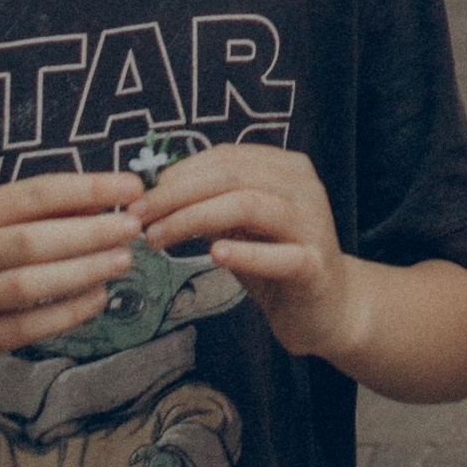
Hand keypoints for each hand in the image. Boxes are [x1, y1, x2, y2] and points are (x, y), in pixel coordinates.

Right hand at [0, 172, 144, 398]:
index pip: (36, 193)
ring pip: (29, 284)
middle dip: (90, 232)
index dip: (88, 188)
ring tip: (123, 261)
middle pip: (33, 239)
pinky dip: (66, 314)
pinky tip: (97, 300)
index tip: (132, 187)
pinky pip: (26, 327)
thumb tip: (107, 199)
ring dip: (82, 271)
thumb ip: (40, 214)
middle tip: (133, 228)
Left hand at [138, 145, 354, 360]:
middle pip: (231, 176)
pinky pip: (278, 255)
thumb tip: (156, 192)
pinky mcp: (315, 266)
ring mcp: (312, 225)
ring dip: (193, 219)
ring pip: (248, 205)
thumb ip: (213, 204)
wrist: (329, 309)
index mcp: (286, 168)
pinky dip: (244, 253)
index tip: (140, 198)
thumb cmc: (278, 262)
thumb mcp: (242, 226)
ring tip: (157, 239)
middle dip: (176, 194)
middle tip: (138, 218)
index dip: (178, 174)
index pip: (225, 157)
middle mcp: (303, 187)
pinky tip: (215, 255)